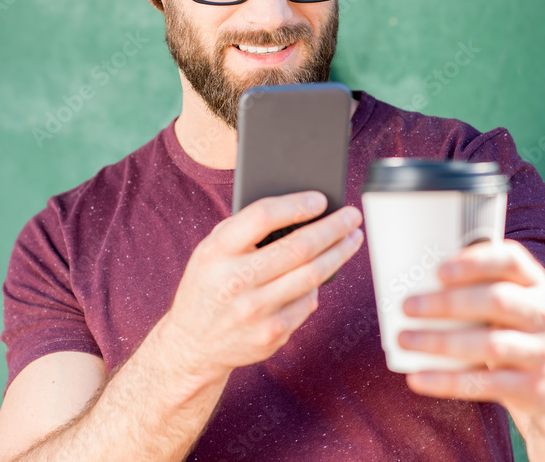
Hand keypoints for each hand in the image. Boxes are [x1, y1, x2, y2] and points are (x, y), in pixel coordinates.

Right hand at [161, 191, 363, 382]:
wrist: (193, 344)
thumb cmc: (210, 284)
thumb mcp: (211, 250)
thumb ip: (244, 229)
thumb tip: (299, 209)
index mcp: (217, 252)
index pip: (262, 217)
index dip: (296, 205)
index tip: (320, 199)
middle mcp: (236, 281)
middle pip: (299, 248)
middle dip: (333, 228)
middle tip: (352, 216)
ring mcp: (255, 312)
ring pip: (312, 276)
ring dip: (339, 253)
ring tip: (352, 238)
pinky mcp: (271, 335)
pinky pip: (307, 302)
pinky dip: (317, 286)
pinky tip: (321, 274)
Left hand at [397, 239, 544, 420]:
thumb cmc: (531, 328)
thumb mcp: (524, 300)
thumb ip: (487, 288)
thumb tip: (419, 282)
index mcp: (537, 284)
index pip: (512, 261)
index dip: (476, 262)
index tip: (440, 269)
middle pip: (497, 301)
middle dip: (448, 303)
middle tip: (408, 305)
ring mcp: (543, 353)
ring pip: (490, 345)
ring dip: (441, 342)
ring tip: (405, 339)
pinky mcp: (534, 389)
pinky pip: (485, 385)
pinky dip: (447, 381)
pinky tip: (418, 378)